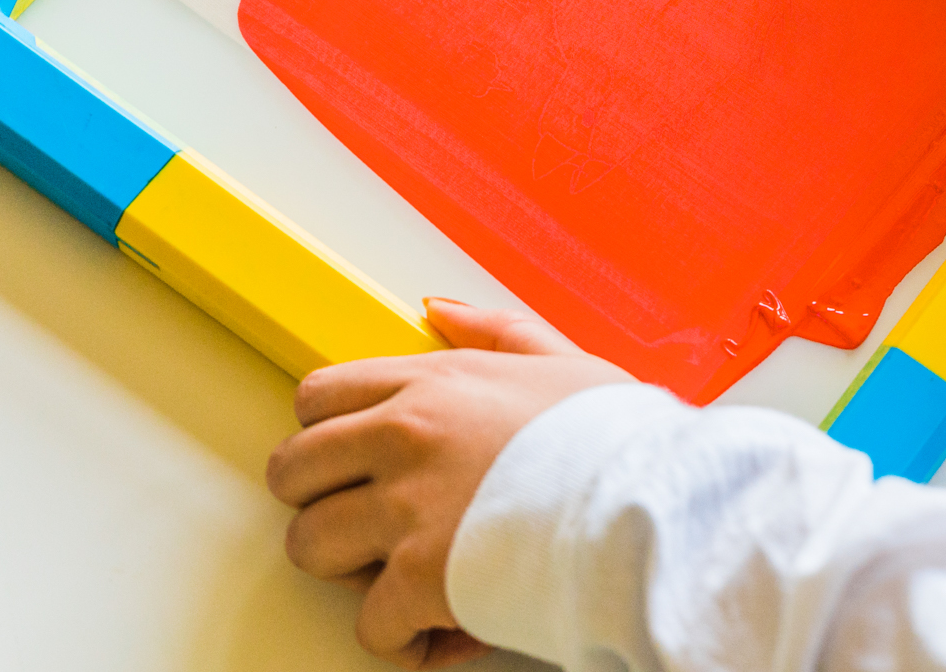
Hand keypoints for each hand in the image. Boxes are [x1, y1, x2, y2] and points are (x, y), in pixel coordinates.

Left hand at [266, 299, 633, 668]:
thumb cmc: (621, 440)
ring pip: (310, 545)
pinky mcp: (419, 579)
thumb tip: (438, 310)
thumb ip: (495, 331)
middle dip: (319, 500)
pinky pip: (369, 624)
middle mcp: (405, 438)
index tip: (350, 459)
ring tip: (397, 573)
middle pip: (293, 470)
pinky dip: (399, 635)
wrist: (652, 506)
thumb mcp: (564, 361)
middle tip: (363, 520)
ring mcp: (406, 509)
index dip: (324, 433)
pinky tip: (435, 626)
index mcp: (435, 383)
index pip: (319, 396)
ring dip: (349, 569)